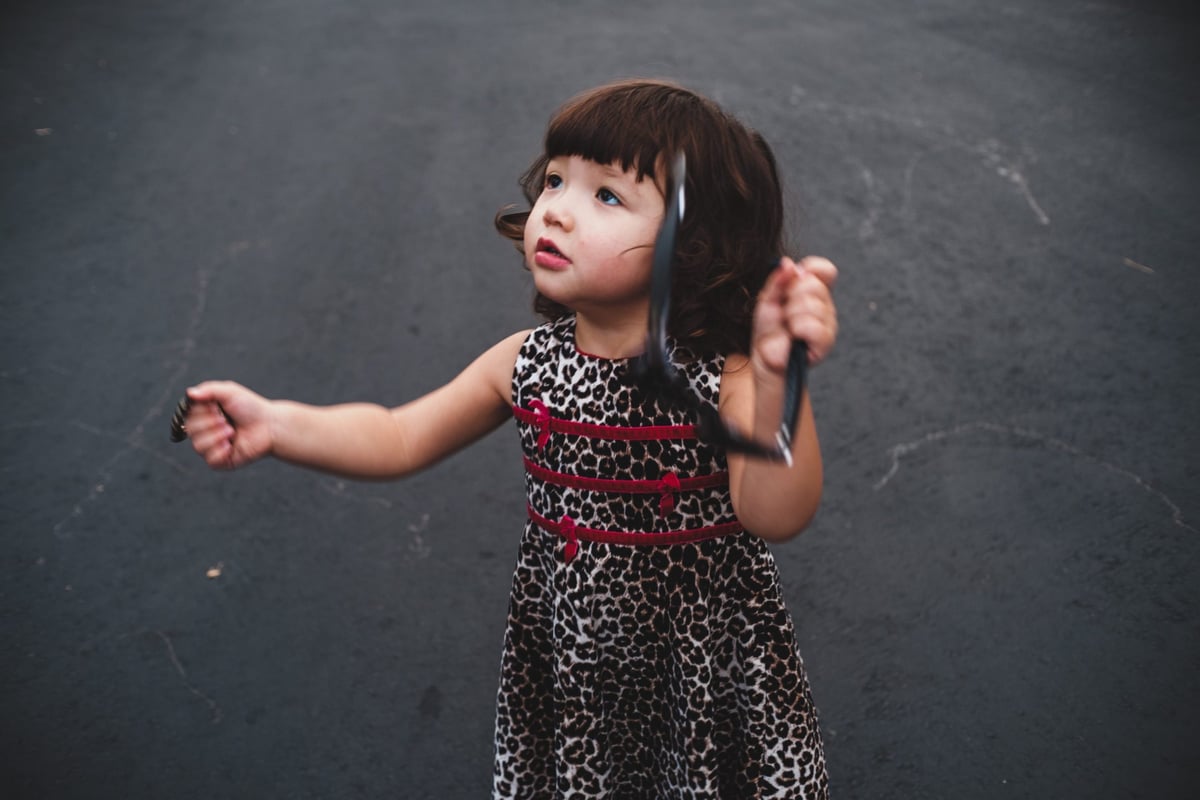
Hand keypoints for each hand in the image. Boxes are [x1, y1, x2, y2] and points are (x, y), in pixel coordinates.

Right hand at [185, 381, 273, 469]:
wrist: (270, 426)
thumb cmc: (251, 408)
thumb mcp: (230, 392)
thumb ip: (209, 390)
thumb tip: (190, 393)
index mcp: (204, 415)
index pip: (188, 415)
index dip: (202, 412)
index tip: (217, 408)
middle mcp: (205, 431)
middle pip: (191, 431)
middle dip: (210, 424)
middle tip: (227, 421)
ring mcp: (212, 447)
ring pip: (198, 446)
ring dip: (217, 437)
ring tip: (232, 432)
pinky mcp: (221, 461)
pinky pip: (210, 460)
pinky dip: (221, 452)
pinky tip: (232, 446)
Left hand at [751, 256, 838, 376]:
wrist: (764, 355)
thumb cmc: (768, 328)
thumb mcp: (767, 298)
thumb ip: (778, 280)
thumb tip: (788, 263)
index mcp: (815, 292)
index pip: (825, 270)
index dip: (810, 269)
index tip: (794, 278)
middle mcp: (825, 306)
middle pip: (813, 285)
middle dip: (790, 296)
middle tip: (784, 311)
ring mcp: (828, 324)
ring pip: (811, 305)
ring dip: (791, 315)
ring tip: (787, 325)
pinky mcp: (825, 342)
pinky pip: (814, 326)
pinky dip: (798, 328)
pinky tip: (794, 335)